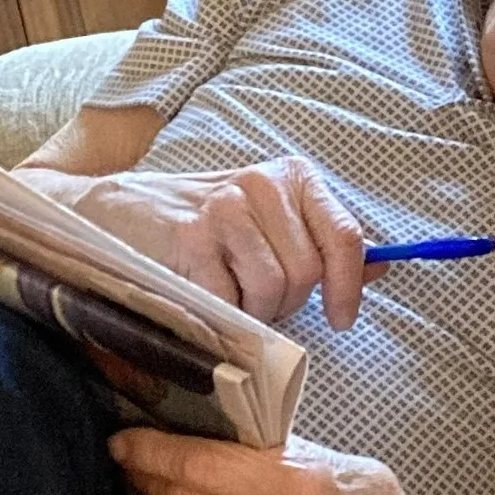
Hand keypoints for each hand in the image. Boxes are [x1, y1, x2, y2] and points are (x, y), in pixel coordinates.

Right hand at [69, 156, 366, 327]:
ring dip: (252, 310)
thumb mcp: (266, 220)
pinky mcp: (189, 239)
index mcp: (291, 177)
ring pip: (270, 290)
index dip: (348, 286)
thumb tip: (382, 269)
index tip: (340, 318)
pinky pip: (229, 301)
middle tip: (255, 298)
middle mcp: (260, 184)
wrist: (112, 212)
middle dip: (286, 302)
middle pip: (306, 272)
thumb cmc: (199, 222)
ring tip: (227, 293)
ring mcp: (224, 209)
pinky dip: (220, 314)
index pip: (344, 236)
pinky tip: (201, 294)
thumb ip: (321, 242)